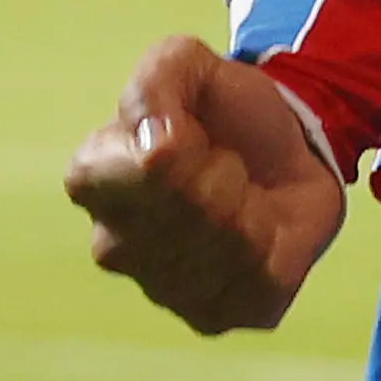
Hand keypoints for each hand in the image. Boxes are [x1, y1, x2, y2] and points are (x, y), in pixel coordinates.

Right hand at [63, 35, 346, 334]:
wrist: (286, 153)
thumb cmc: (223, 112)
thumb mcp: (189, 63)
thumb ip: (159, 75)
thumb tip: (156, 142)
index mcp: (93, 176)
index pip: (153, 167)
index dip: (191, 143)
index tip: (196, 132)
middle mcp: (113, 245)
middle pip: (198, 207)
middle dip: (229, 172)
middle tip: (228, 164)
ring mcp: (160, 289)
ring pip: (233, 246)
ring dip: (257, 210)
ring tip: (243, 198)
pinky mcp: (212, 317)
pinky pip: (260, 283)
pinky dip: (280, 251)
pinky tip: (262, 238)